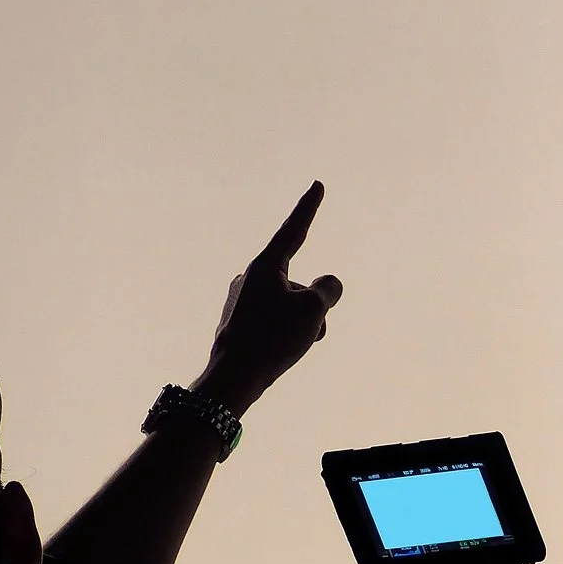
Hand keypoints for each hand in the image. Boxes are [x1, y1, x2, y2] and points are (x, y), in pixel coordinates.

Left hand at [195, 181, 344, 415]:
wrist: (234, 377)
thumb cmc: (272, 339)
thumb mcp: (313, 311)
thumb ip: (328, 289)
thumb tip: (328, 283)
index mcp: (266, 266)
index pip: (294, 230)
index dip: (308, 208)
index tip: (317, 186)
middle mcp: (251, 277)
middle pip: (300, 282)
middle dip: (314, 305)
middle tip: (309, 330)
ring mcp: (244, 299)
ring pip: (292, 303)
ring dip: (304, 321)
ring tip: (293, 344)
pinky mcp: (241, 320)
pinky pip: (277, 319)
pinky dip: (288, 331)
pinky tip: (279, 351)